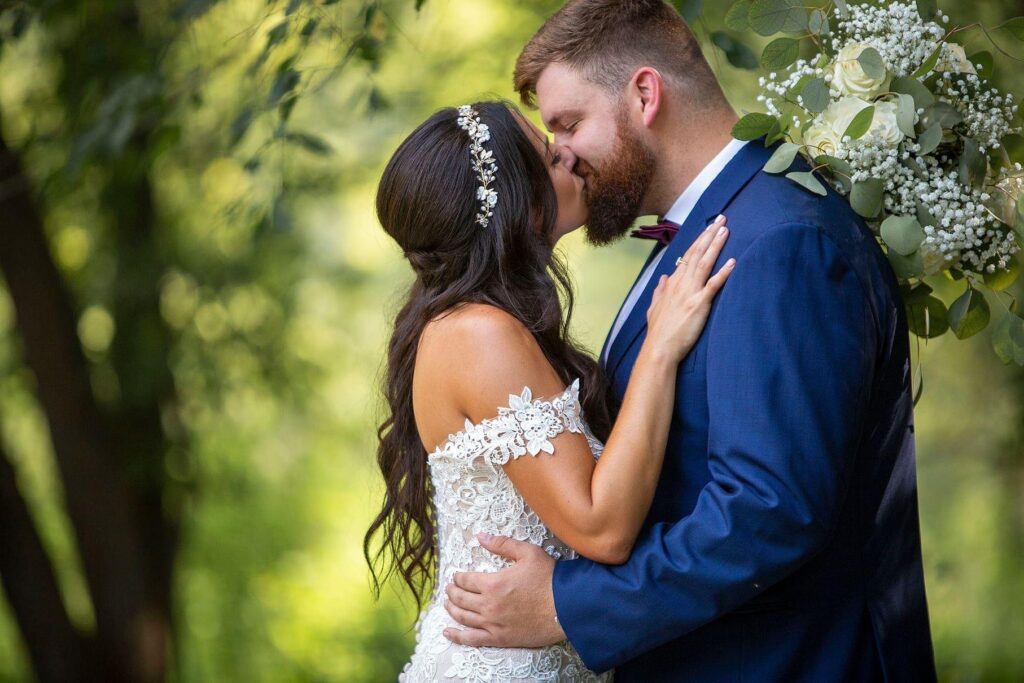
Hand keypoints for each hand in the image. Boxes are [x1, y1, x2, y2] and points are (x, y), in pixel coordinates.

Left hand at [442, 533, 565, 647]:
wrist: (567, 607)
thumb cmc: (549, 578)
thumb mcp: (527, 553)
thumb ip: (502, 544)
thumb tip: (481, 536)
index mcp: (493, 583)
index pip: (465, 580)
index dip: (458, 577)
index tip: (456, 576)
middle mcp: (489, 605)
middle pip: (460, 599)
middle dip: (452, 592)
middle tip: (450, 588)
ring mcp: (493, 624)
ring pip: (463, 618)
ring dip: (452, 609)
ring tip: (447, 604)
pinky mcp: (500, 638)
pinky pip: (472, 639)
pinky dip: (457, 636)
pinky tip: (447, 632)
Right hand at [645, 214, 735, 364]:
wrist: (659, 348)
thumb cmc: (659, 331)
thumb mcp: (654, 308)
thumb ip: (660, 291)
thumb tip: (663, 278)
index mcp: (672, 284)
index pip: (686, 256)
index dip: (699, 240)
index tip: (708, 228)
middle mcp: (681, 284)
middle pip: (697, 254)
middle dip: (709, 235)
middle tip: (722, 219)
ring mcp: (690, 293)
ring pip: (704, 263)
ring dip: (716, 246)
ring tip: (726, 231)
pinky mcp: (699, 304)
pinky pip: (713, 285)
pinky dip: (723, 273)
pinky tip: (733, 262)